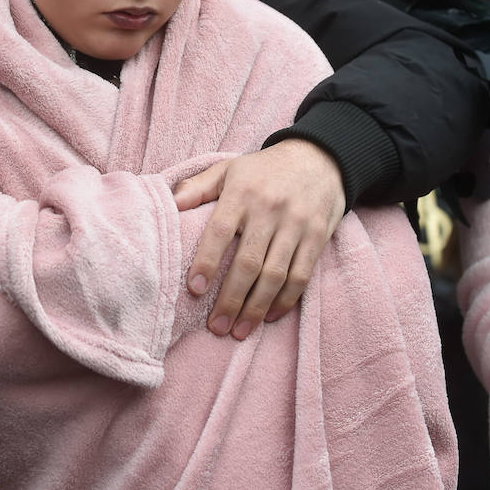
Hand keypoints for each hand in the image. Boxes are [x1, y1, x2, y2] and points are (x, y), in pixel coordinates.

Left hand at [173, 139, 345, 340]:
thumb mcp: (229, 169)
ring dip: (256, 307)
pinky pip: (301, 275)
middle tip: (216, 327)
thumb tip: (170, 204)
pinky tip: (269, 316)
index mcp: (242, 192)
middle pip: (248, 262)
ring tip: (239, 331)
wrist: (319, 158)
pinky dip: (286, 300)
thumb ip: (198, 187)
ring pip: (275, 275)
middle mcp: (270, 209)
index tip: (195, 290)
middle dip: (231, 299)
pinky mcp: (317, 236)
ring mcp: (296, 224)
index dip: (206, 261)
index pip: (220, 230)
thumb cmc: (264, 170)